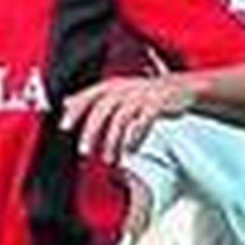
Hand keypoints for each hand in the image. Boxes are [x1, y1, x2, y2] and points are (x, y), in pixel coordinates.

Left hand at [61, 75, 195, 164]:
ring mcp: (142, 95)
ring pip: (121, 119)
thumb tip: (66, 103)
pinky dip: (135, 138)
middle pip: (102, 109)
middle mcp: (125, 88)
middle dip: (91, 132)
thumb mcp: (117, 92)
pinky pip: (143, 122)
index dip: (75, 111)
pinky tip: (130, 150)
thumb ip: (92, 98)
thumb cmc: (145, 95)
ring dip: (112, 141)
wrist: (180, 89)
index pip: (89, 96)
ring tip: (109, 158)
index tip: (64, 127)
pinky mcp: (157, 104)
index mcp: (113, 85)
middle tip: (84, 151)